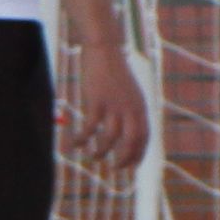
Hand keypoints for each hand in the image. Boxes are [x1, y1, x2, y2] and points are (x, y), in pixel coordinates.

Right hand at [61, 43, 151, 171]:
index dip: (139, 154)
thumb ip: (131, 109)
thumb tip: (128, 127)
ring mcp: (114, 105)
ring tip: (93, 157)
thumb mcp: (130, 91)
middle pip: (131, 142)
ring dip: (101, 152)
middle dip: (124, 159)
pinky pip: (89, 128)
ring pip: (109, 138)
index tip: (131, 167)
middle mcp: (131, 108)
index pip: (144, 137)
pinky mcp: (97, 101)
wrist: (104, 50)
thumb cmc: (114, 71)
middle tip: (115, 169)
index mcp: (140, 106)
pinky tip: (75, 144)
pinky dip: (82, 139)